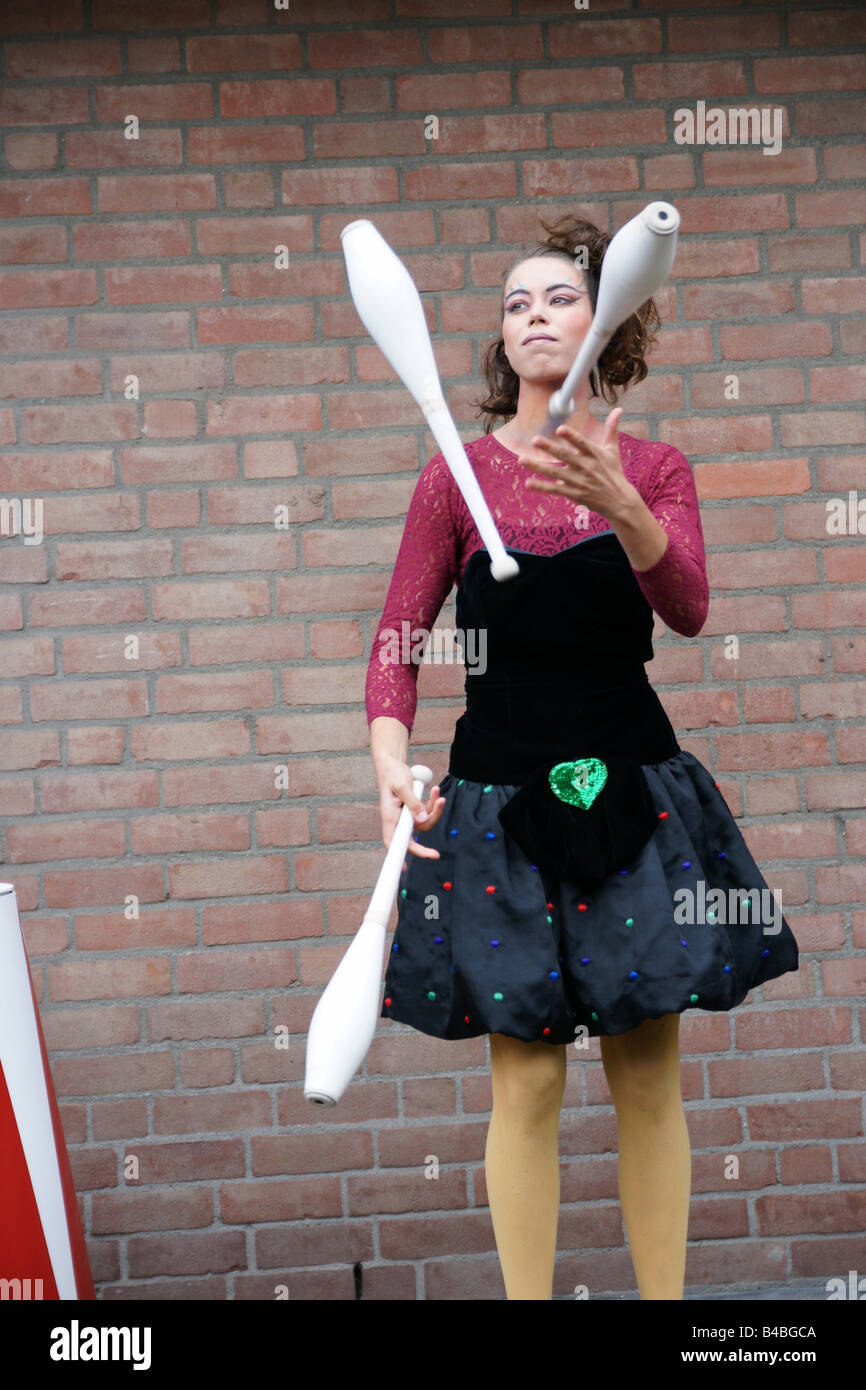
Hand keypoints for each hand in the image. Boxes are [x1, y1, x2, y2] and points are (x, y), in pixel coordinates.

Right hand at [378, 758, 445, 860]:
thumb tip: (422, 819)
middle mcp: (397, 819)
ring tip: (438, 794)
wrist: (393, 764)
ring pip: (424, 823)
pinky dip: (433, 803)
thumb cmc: (392, 774)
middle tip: (436, 855)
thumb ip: (413, 803)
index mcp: (389, 816)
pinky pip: (427, 812)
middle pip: (412, 837)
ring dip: (434, 811)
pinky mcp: (413, 809)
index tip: (403, 868)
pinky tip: (435, 790)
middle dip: (425, 845)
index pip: (392, 841)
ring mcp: (406, 815)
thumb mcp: (403, 786)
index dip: (396, 856)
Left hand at [517, 406, 636, 519]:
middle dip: (549, 448)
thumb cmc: (614, 472)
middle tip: (534, 440)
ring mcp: (578, 481)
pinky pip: (554, 490)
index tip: (560, 429)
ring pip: (555, 473)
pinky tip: (528, 483)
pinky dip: (541, 487)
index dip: (571, 436)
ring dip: (537, 467)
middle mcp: (585, 467)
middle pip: (565, 456)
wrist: (618, 501)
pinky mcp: (573, 493)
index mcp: (594, 454)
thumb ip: (612, 429)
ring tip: (522, 460)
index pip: (582, 443)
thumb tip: (619, 409)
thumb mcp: (613, 450)